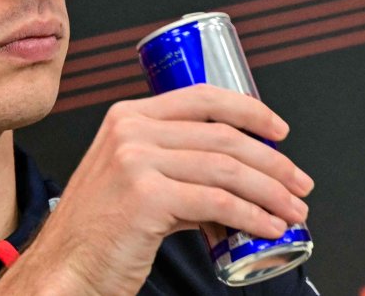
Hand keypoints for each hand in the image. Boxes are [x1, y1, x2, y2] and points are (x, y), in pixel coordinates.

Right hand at [0, 84, 313, 295]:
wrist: (65, 268)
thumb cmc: (99, 231)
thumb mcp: (131, 179)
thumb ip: (174, 168)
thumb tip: (235, 181)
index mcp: (127, 117)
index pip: (201, 97)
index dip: (250, 111)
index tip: (280, 132)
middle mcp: (130, 131)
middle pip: (223, 136)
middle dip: (273, 162)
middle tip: (299, 185)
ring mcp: (136, 161)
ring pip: (227, 169)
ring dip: (272, 192)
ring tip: (293, 212)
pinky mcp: (146, 196)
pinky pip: (218, 203)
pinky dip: (253, 217)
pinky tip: (269, 228)